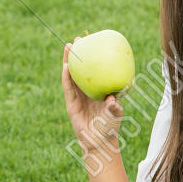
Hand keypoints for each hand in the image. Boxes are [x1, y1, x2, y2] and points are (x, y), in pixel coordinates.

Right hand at [63, 36, 123, 160]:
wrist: (99, 141)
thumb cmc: (110, 126)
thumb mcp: (116, 114)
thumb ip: (115, 106)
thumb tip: (112, 99)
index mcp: (99, 89)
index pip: (96, 71)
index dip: (94, 58)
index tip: (95, 43)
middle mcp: (88, 90)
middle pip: (82, 69)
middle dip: (80, 54)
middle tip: (79, 39)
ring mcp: (78, 96)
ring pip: (72, 75)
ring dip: (70, 60)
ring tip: (68, 47)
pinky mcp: (71, 103)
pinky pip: (68, 87)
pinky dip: (67, 77)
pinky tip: (66, 66)